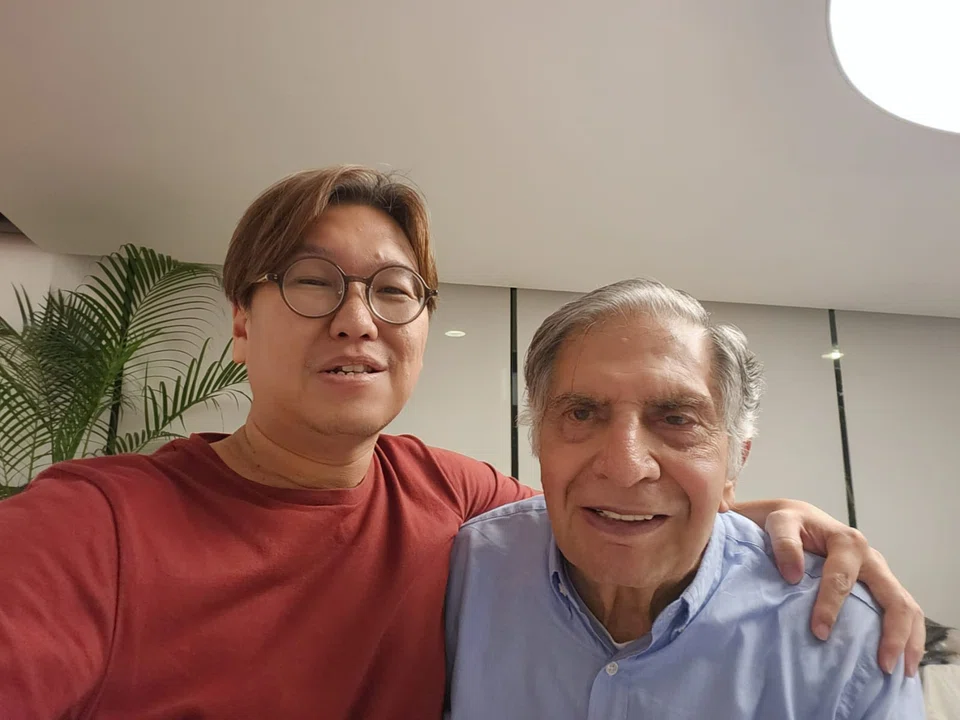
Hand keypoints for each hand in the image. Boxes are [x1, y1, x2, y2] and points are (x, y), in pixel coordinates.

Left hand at [734, 498, 924, 676]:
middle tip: (883, 665)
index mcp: (846, 542)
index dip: (830, 606)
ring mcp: (878, 573)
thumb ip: (784, 544)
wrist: (798, 518)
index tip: (819, 632)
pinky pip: (901, 610)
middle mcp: (869, 558)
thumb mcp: (779, 524)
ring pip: (906, 606)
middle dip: (893, 632)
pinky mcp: (879, 585)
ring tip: (903, 672)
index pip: (841, 578)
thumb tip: (793, 575)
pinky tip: (902, 660)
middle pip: (894, 597)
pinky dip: (908, 635)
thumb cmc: (788, 524)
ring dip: (909, 639)